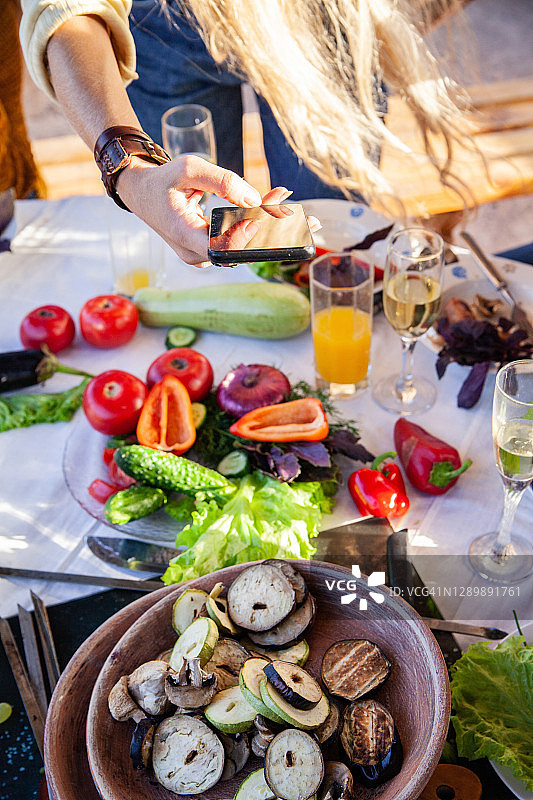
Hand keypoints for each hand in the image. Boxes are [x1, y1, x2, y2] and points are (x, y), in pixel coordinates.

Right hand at [116, 158, 320, 265]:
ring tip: (297, 207)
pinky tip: (278, 206)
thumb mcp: (187, 167)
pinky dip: (258, 223)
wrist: (141, 194)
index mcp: (183, 235)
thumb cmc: (162, 181)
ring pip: (243, 244)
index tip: (271, 226)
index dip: (248, 240)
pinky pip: (238, 239)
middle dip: (275, 232)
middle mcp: (195, 254)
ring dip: (270, 226)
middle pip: (241, 248)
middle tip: (309, 221)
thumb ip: (221, 180)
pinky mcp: (211, 250)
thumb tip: (255, 198)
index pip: (222, 247)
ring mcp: (203, 255)